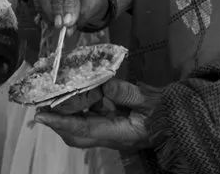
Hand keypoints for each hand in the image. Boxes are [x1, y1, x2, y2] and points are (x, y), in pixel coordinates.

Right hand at [34, 0, 108, 28]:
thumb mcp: (94, 3)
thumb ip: (82, 14)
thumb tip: (68, 29)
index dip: (69, 3)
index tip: (69, 23)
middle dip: (55, 5)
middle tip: (60, 25)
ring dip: (47, 10)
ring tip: (57, 25)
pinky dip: (42, 10)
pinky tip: (51, 20)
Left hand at [34, 79, 156, 150]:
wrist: (177, 121)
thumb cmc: (166, 111)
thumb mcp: (149, 99)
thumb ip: (126, 92)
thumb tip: (104, 83)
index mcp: (120, 133)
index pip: (85, 129)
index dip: (62, 123)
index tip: (42, 116)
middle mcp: (111, 137)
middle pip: (77, 135)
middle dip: (58, 123)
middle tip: (42, 107)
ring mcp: (111, 132)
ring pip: (82, 128)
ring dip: (67, 115)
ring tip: (53, 99)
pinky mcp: (113, 125)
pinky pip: (91, 118)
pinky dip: (81, 108)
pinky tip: (79, 93)